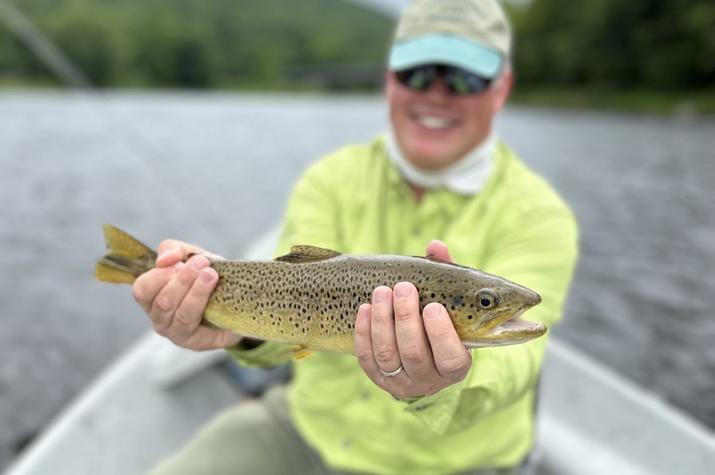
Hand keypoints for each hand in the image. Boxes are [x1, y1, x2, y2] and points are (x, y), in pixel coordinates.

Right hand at [132, 239, 241, 350]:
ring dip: (196, 292)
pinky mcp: (195, 342)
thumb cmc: (206, 277)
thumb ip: (174, 250)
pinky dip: (204, 306)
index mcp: (152, 298)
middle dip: (183, 280)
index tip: (181, 261)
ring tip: (211, 275)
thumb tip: (164, 259)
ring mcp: (176, 333)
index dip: (159, 274)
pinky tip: (215, 293)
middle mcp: (159, 318)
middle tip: (202, 264)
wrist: (237, 301)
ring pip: (180, 314)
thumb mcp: (191, 256)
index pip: (142, 289)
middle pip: (162, 302)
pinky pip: (197, 326)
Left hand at [354, 240, 471, 398]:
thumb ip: (445, 273)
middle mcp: (430, 380)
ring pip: (387, 355)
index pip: (451, 359)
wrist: (418, 344)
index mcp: (456, 365)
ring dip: (382, 320)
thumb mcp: (448, 299)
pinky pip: (366, 358)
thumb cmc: (438, 315)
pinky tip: (365, 308)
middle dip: (405, 318)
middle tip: (404, 288)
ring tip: (382, 291)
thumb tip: (435, 246)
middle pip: (414, 353)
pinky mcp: (378, 379)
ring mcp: (402, 382)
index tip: (433, 306)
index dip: (441, 334)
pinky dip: (364, 332)